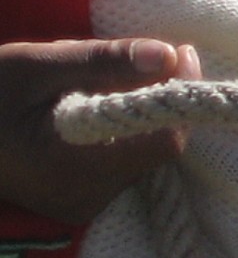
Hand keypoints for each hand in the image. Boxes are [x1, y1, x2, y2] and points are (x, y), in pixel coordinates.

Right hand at [0, 38, 200, 223]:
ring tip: (111, 81)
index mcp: (73, 166)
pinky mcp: (78, 202)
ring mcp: (82, 205)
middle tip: (153, 57)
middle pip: (158, 147)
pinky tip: (99, 106)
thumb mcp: (37, 64)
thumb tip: (167, 53)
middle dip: (162, 100)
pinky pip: (122, 163)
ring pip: (143, 154)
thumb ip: (104, 61)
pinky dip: (124, 131)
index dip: (180, 94)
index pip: (163, 140)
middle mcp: (85, 196)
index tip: (180, 52)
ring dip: (142, 114)